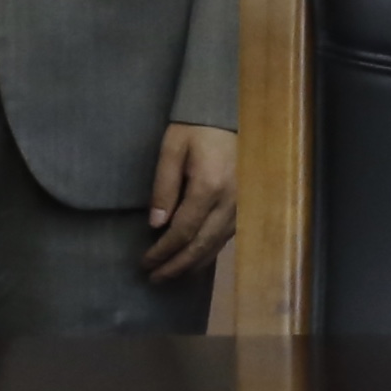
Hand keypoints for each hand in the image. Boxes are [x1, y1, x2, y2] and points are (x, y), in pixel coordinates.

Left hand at [142, 122, 237, 281]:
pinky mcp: (245, 204)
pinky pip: (227, 236)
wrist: (230, 112)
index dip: (163, 251)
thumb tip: (156, 225)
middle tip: (155, 279)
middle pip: (202, 245)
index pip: (183, 231)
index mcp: (209, 186)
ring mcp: (242, 204)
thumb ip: (163, 187)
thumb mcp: (171, 150)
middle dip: (176, 266)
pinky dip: (209, 252)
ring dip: (193, 264)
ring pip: (217, 245)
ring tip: (172, 275)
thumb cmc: (196, 128)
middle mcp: (230, 201)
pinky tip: (196, 259)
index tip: (145, 263)